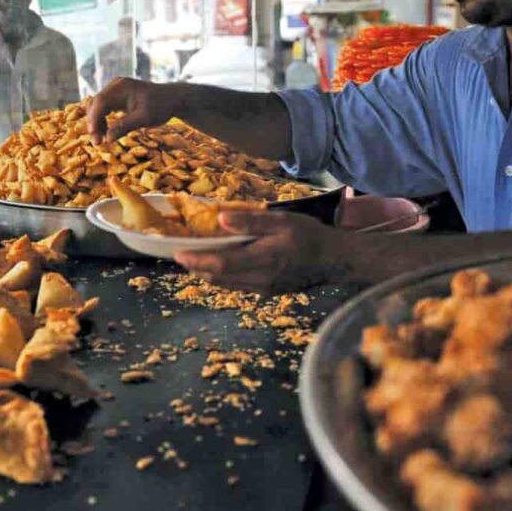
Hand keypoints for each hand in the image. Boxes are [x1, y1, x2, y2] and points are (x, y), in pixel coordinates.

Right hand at [86, 78, 185, 143]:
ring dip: (97, 123)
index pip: (100, 102)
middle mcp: (115, 85)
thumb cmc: (161, 106)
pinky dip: (103, 120)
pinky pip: (104, 108)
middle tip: (97, 142)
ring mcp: (115, 90)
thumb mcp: (144, 118)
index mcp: (122, 87)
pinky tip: (107, 132)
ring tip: (102, 140)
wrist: (172, 98)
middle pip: (96, 104)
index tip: (95, 137)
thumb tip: (107, 138)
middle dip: (94, 123)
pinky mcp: (117, 96)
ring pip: (98, 107)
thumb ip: (125, 126)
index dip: (94, 119)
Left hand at [174, 210, 338, 294]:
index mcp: (264, 258)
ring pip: (226, 284)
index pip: (221, 264)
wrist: (334, 259)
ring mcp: (264, 288)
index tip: (177, 253)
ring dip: (207, 273)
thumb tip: (221, 218)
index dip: (196, 260)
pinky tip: (220, 265)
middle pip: (218, 277)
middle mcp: (261, 278)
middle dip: (196, 267)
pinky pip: (237, 286)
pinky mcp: (268, 292)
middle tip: (181, 254)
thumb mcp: (283, 220)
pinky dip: (223, 277)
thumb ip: (252, 221)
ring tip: (195, 259)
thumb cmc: (309, 235)